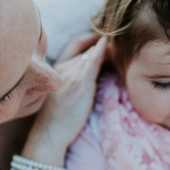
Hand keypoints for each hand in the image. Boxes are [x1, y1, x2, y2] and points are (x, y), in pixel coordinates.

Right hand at [22, 34, 106, 161]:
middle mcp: (61, 67)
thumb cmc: (55, 119)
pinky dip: (102, 50)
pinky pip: (94, 60)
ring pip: (90, 52)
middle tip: (116, 38)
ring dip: (105, 46)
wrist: (49, 134)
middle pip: (84, 47)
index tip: (101, 36)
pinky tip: (111, 44)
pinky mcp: (81, 83)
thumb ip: (69, 80)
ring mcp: (71, 73)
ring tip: (120, 44)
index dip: (88, 37)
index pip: (73, 45)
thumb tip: (86, 75)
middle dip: (99, 40)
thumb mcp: (58, 94)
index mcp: (54, 69)